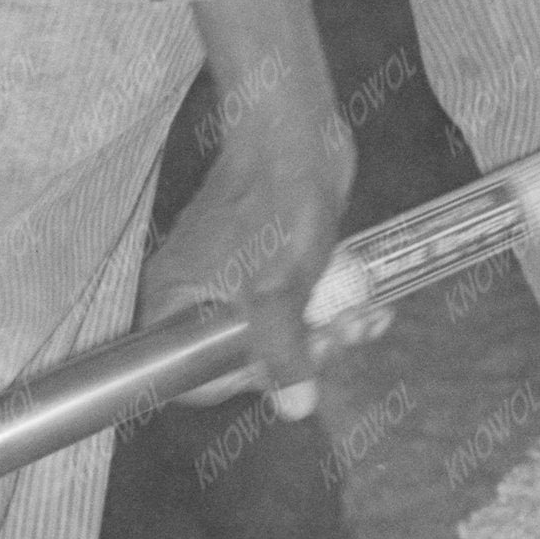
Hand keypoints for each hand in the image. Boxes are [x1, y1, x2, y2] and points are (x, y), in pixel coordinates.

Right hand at [144, 0, 356, 413]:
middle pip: (242, 360)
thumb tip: (295, 409)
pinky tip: (367, 306)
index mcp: (172, 302)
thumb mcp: (279, 285)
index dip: (241, 382)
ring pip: (277, 335)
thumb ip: (281, 350)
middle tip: (339, 336)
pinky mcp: (267, 265)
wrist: (300, 129)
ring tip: (363, 317)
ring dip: (325, 334)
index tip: (287, 367)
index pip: (190, 378)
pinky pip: (295, 307)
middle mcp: (194, 297)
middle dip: (299, 355)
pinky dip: (329, 310)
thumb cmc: (276, 197)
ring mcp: (232, 281)